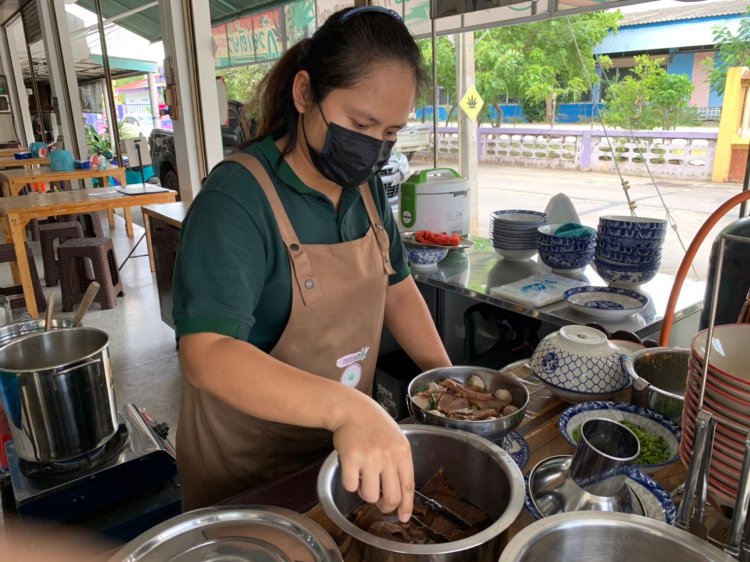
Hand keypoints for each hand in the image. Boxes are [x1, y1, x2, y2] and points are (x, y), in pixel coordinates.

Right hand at [332, 396, 413, 521]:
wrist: (352, 410)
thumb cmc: (375, 426)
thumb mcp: (396, 440)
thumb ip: (400, 464)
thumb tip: (401, 497)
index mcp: (402, 452)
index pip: (408, 486)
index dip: (407, 506)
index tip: (403, 517)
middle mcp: (388, 456)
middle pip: (392, 497)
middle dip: (385, 507)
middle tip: (380, 504)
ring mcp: (369, 458)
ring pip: (370, 496)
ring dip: (365, 493)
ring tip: (363, 478)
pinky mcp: (350, 459)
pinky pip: (351, 486)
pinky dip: (350, 483)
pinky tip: (351, 470)